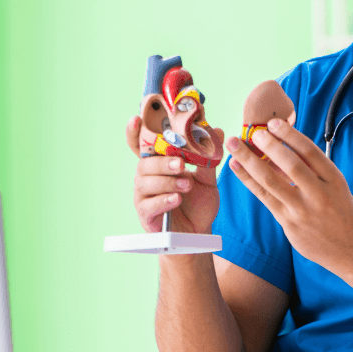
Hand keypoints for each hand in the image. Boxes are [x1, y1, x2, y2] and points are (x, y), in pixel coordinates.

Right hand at [126, 115, 224, 233]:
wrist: (199, 233)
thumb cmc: (198, 203)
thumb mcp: (208, 179)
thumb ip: (209, 157)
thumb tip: (217, 131)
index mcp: (159, 164)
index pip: (142, 145)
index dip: (135, 132)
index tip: (137, 118)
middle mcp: (147, 177)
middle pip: (145, 163)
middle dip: (163, 162)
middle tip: (181, 164)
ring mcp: (143, 196)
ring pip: (145, 182)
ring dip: (167, 181)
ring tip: (186, 186)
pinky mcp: (146, 214)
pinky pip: (148, 204)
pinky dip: (163, 200)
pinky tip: (177, 199)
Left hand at [225, 118, 352, 268]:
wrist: (352, 248)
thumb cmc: (341, 210)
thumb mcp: (335, 185)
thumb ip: (312, 168)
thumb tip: (283, 143)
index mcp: (333, 179)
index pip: (310, 151)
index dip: (290, 135)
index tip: (274, 122)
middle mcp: (319, 194)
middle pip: (291, 165)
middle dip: (270, 146)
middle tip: (254, 132)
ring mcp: (302, 210)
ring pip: (271, 181)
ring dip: (249, 161)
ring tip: (235, 146)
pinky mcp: (288, 223)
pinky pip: (264, 197)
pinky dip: (248, 180)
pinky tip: (236, 167)